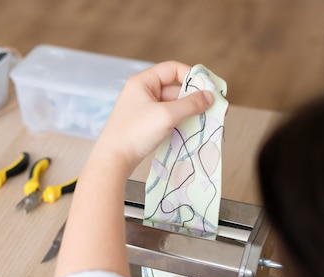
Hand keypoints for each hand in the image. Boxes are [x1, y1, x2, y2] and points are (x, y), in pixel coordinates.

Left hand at [94, 60, 213, 176]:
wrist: (113, 160)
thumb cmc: (135, 133)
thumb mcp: (166, 115)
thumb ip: (190, 104)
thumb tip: (210, 97)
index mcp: (143, 82)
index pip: (172, 69)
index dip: (191, 76)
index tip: (207, 88)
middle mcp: (141, 93)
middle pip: (174, 89)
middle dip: (192, 98)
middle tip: (210, 108)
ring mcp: (142, 110)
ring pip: (171, 106)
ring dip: (187, 113)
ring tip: (202, 122)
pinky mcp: (144, 126)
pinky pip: (166, 119)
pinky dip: (178, 123)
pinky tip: (188, 131)